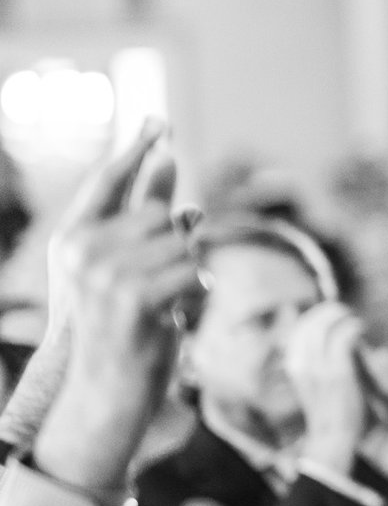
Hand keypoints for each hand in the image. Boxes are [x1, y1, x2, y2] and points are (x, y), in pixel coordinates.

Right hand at [35, 126, 201, 492]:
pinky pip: (194, 272)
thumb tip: (173, 166)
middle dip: (174, 245)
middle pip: (161, 216)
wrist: (108, 384)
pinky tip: (174, 315)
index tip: (160, 121)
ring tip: (161, 303)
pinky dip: (197, 292)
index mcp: (73, 238)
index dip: (136, 150)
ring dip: (187, 272)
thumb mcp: (125, 266)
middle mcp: (84, 250)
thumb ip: (147, 216)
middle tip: (156, 286)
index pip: (109, 182)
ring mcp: (107, 273)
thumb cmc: (120, 323)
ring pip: (183, 244)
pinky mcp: (137, 297)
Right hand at [284, 301, 372, 467]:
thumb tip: (319, 344)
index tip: (333, 315)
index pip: (299, 328)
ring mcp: (318, 367)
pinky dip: (354, 327)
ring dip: (344, 317)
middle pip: (311, 321)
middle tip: (348, 313)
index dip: (316, 316)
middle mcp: (300, 363)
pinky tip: (363, 330)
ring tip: (357, 321)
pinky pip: (344, 336)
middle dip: (331, 311)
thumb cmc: (328, 413)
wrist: (331, 440)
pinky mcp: (337, 372)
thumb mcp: (313, 385)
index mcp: (293, 366)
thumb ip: (313, 364)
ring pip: (327, 324)